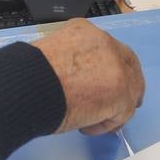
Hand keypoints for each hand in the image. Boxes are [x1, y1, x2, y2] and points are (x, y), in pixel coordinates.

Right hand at [32, 19, 143, 134]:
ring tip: (90, 121)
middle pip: (129, 64)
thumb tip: (75, 82)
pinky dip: (105, 124)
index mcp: (86, 32)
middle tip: (119, 104)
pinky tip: (86, 127)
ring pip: (129, 90)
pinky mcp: (121, 92)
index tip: (107, 82)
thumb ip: (71, 62)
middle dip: (127, 84)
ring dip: (114, 108)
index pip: (108, 48)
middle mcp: (106, 44)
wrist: (29, 88)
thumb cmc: (30, 77)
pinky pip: (121, 113)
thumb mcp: (51, 56)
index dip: (111, 67)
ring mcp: (117, 67)